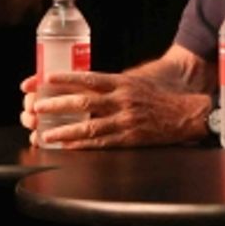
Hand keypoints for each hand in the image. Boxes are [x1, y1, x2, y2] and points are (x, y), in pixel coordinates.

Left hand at [19, 71, 208, 147]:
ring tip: (46, 134)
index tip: (47, 79)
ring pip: (89, 126)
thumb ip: (114, 86)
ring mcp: (126, 120)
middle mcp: (123, 100)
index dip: (67, 78)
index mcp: (124, 83)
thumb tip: (87, 86)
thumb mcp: (137, 83)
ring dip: (65, 131)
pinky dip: (83, 145)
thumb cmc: (160, 98)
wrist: (186, 113)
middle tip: (38, 107)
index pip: (90, 78)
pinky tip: (69, 146)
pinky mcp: (130, 137)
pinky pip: (102, 142)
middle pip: (84, 103)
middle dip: (57, 105)